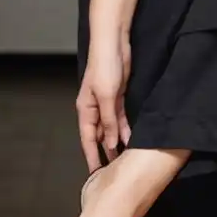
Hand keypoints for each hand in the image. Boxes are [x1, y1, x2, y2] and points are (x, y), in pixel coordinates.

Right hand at [77, 32, 130, 168]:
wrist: (113, 43)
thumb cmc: (104, 66)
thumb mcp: (107, 97)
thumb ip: (109, 121)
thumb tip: (112, 142)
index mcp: (86, 109)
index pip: (88, 139)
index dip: (91, 156)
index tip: (95, 173)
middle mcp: (94, 108)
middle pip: (100, 135)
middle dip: (106, 152)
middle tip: (113, 170)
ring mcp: (107, 102)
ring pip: (112, 128)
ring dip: (118, 141)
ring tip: (124, 158)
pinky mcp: (118, 96)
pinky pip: (120, 117)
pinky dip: (125, 128)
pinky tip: (131, 138)